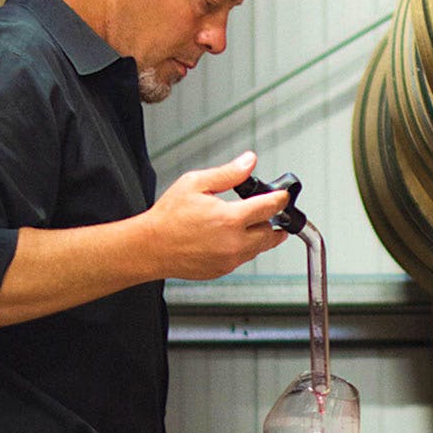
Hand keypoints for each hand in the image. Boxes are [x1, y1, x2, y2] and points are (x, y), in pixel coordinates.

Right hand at [140, 151, 289, 279]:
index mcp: (230, 219)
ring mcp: (230, 260)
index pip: (269, 207)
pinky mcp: (223, 270)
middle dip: (272, 221)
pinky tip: (230, 237)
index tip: (282, 196)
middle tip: (267, 212)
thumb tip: (248, 161)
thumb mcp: (196, 184)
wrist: (150, 247)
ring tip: (248, 223)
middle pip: (271, 233)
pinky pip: (244, 259)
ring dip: (259, 236)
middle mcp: (234, 243)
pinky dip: (244, 248)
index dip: (280, 199)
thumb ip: (228, 174)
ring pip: (259, 248)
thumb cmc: (168, 217)